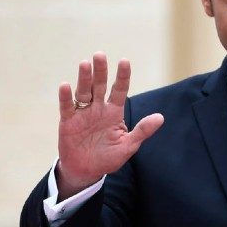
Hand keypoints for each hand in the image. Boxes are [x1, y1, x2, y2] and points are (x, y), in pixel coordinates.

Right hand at [56, 52, 163, 199]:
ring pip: (83, 92)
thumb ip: (142, 131)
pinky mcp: (68, 122)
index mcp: (114, 112)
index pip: (119, 90)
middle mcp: (98, 109)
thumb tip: (161, 117)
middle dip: (100, 71)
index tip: (124, 61)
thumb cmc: (109, 157)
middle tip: (100, 54)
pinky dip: (66, 97)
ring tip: (85, 64)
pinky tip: (65, 85)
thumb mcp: (129, 145)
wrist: (87, 171)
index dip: (122, 76)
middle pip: (99, 86)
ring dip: (84, 78)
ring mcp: (83, 114)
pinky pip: (66, 107)